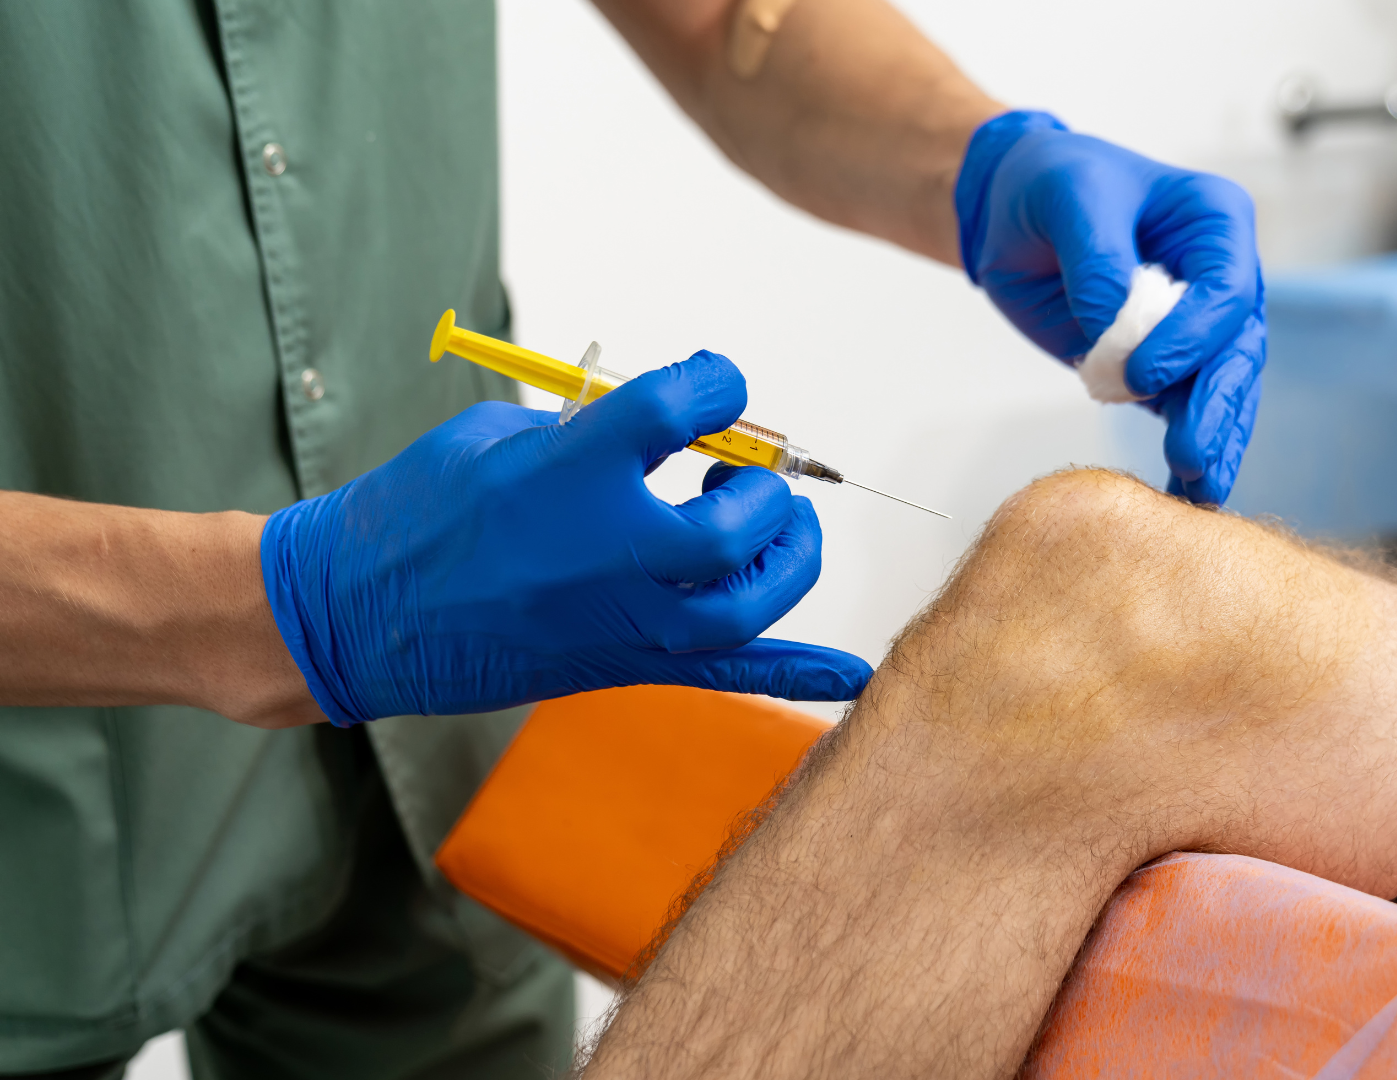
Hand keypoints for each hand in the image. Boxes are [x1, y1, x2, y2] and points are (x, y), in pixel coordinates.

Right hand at [260, 351, 871, 724]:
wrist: (352, 614)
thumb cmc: (415, 511)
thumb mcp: (498, 436)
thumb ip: (592, 431)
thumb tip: (660, 431)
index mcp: (570, 470)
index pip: (683, 406)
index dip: (717, 384)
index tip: (715, 386)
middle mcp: (608, 550)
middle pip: (736, 523)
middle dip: (762, 488)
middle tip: (746, 472)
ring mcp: (620, 619)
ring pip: (747, 598)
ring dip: (784, 556)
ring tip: (775, 527)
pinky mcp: (620, 667)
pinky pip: (728, 674)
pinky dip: (796, 672)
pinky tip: (852, 673)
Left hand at [955, 111, 1264, 505]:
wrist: (1010, 211)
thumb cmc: (1049, 183)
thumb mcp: (1068, 199)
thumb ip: (1098, 261)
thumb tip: (1117, 330)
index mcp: (1215, 223)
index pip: (1227, 290)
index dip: (1191, 337)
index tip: (1141, 372)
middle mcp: (1220, 279)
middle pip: (1236, 351)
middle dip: (1218, 407)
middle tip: (1194, 456)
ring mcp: (1195, 329)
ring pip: (1219, 391)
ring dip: (1212, 440)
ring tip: (1200, 488)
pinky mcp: (1160, 368)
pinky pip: (1184, 412)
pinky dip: (1188, 451)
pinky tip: (1185, 492)